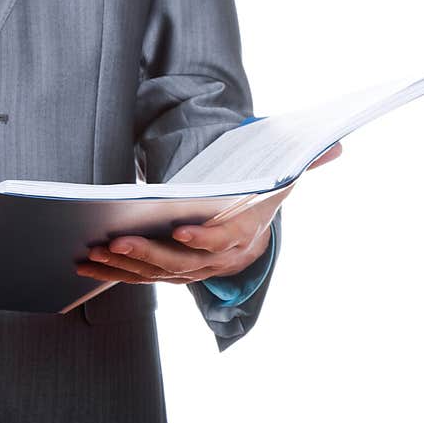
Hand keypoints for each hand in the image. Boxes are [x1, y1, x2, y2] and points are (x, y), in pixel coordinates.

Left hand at [76, 143, 342, 284]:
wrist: (250, 240)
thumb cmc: (258, 201)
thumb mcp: (281, 180)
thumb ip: (304, 163)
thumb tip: (336, 145)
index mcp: (242, 234)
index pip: (224, 239)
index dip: (205, 238)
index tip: (181, 231)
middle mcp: (215, 260)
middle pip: (179, 262)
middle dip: (147, 253)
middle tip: (115, 241)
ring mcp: (189, 271)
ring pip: (153, 274)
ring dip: (121, 267)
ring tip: (89, 254)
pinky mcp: (167, 273)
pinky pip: (139, 277)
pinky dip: (113, 273)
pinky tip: (87, 263)